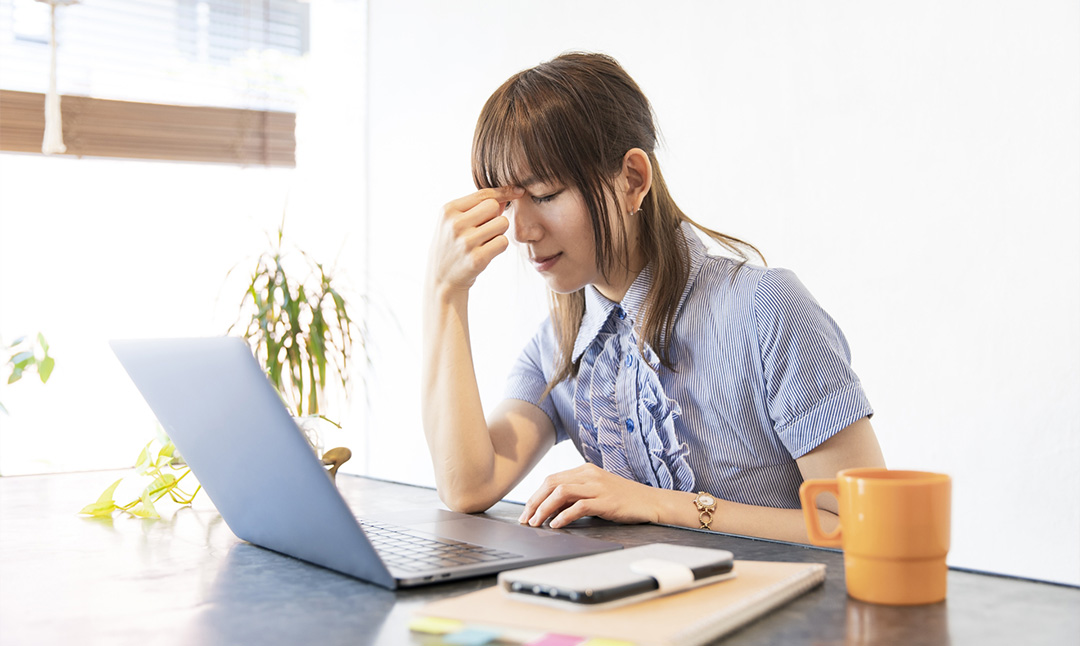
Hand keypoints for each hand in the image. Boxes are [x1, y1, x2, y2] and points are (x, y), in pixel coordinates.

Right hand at [427, 186, 523, 294]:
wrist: (442, 280)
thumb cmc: (452, 246)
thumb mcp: (454, 222)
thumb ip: (476, 207)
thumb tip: (507, 194)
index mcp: (448, 210)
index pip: (483, 194)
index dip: (504, 192)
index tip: (518, 191)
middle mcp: (455, 224)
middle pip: (494, 206)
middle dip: (495, 216)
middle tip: (485, 229)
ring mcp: (466, 242)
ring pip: (502, 223)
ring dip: (499, 232)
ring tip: (484, 241)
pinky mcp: (477, 258)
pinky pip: (503, 242)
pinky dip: (499, 246)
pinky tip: (487, 252)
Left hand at [518, 463, 660, 528]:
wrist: (650, 501)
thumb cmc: (623, 499)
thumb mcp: (596, 491)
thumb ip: (576, 496)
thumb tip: (550, 508)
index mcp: (584, 470)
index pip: (551, 479)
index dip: (536, 496)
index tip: (527, 511)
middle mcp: (589, 475)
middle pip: (552, 483)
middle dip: (535, 502)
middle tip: (526, 519)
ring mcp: (598, 487)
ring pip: (561, 493)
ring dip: (544, 508)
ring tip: (537, 523)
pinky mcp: (606, 501)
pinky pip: (579, 506)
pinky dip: (564, 516)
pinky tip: (556, 524)